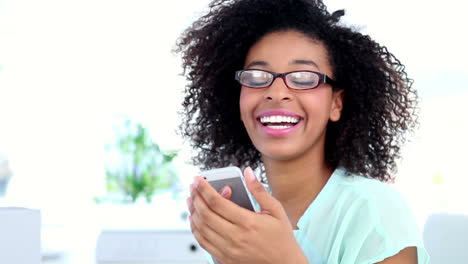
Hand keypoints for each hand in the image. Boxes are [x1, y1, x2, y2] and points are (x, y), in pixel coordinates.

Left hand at [187, 167, 307, 263]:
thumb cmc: (282, 238)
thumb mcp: (276, 210)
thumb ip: (259, 190)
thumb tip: (248, 172)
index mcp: (248, 223)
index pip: (217, 202)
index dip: (204, 189)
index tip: (198, 180)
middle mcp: (236, 237)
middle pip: (206, 214)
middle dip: (196, 198)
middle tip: (193, 187)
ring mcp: (229, 250)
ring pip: (201, 229)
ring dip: (193, 212)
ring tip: (191, 200)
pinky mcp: (226, 259)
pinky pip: (204, 243)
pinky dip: (196, 230)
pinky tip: (195, 219)